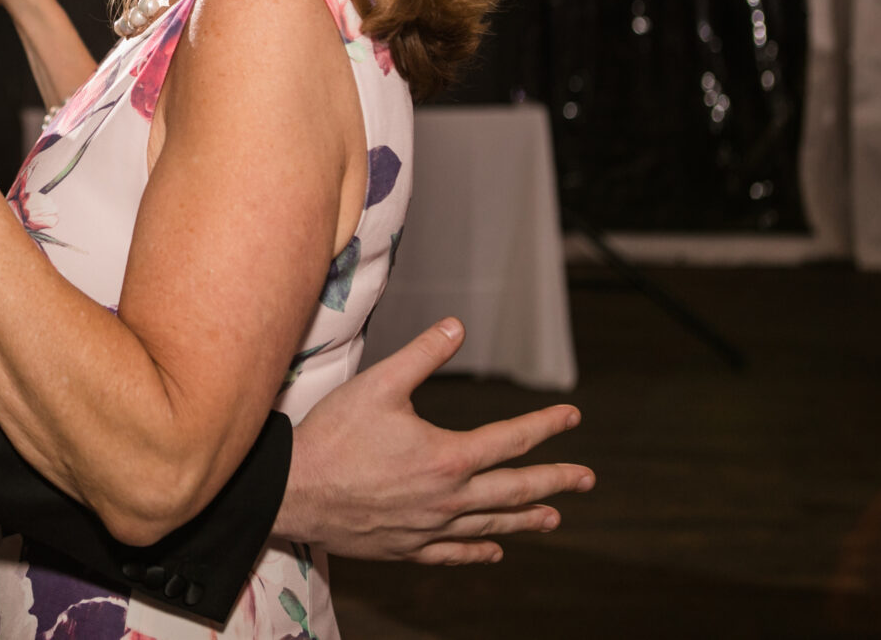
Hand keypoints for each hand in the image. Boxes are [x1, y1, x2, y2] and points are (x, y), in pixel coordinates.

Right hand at [274, 318, 593, 563]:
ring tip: (554, 518)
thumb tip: (458, 327)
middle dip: (555, 481)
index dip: (545, 426)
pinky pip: (454, 553)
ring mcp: (429, 528)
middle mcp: (447, 498)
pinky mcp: (406, 548)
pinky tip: (494, 551)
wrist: (294, 491)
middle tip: (586, 479)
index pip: (511, 440)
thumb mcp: (379, 383)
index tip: (572, 416)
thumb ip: (423, 355)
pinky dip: (479, 551)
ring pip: (491, 525)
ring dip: (527, 519)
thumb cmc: (334, 434)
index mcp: (448, 457)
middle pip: (515, 490)